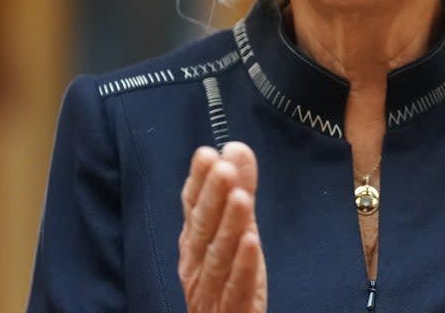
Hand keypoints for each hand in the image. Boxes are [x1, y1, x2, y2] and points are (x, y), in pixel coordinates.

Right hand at [178, 142, 268, 312]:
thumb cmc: (227, 279)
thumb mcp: (234, 232)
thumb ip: (236, 191)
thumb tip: (235, 148)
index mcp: (194, 244)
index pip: (192, 208)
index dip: (198, 182)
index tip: (206, 153)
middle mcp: (196, 265)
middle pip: (202, 228)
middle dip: (211, 196)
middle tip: (222, 167)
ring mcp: (211, 289)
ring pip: (218, 256)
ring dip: (229, 225)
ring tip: (241, 198)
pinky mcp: (232, 309)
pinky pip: (237, 287)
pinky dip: (243, 265)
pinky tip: (252, 242)